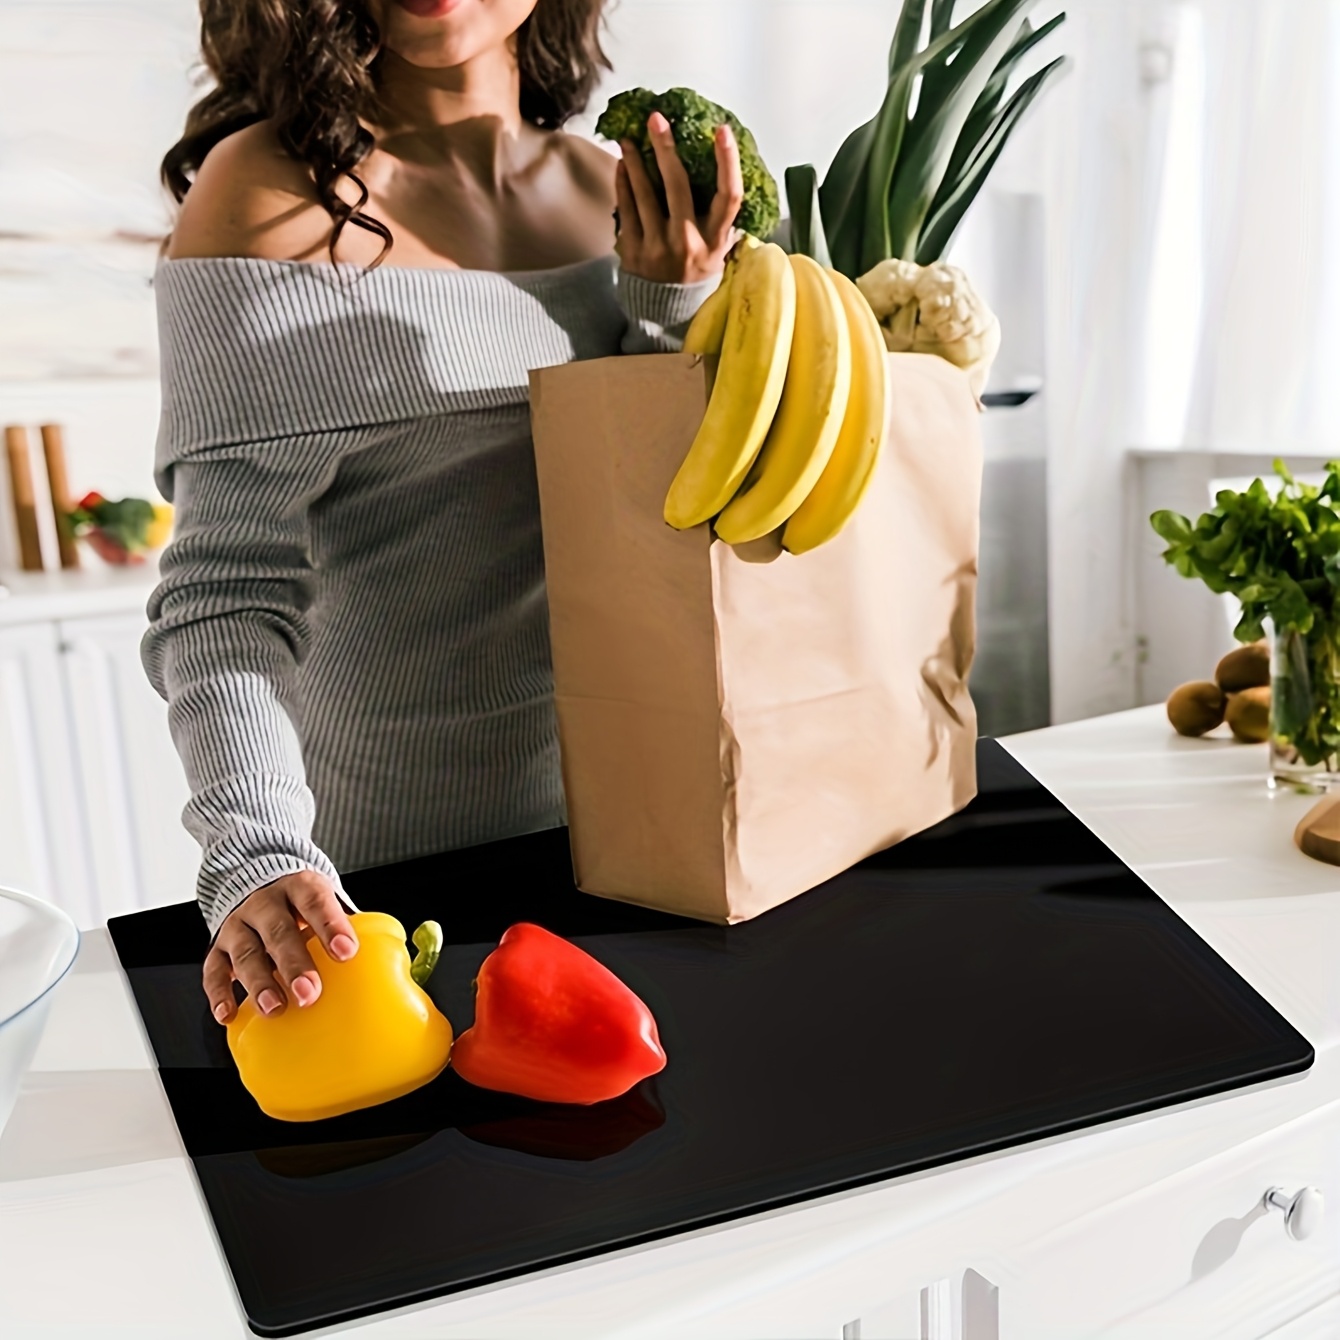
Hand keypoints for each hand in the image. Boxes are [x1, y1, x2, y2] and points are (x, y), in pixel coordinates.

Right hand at [203, 870, 357, 1024]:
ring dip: (260, 983)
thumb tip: (387, 957)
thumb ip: (347, 924)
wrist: (257, 880)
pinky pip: (214, 970)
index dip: (330, 925)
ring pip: (246, 953)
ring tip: (275, 1008)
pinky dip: (220, 993)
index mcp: (299, 887)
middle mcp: (265, 903)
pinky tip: (229, 1014)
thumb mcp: (325, 901)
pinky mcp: (218, 946)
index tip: (346, 951)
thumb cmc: (302, 902)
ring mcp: (239, 925)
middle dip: (294, 964)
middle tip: (309, 992)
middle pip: (279, 931)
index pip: (315, 901)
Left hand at [615, 112, 743, 284]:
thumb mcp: (720, 251)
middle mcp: (688, 242)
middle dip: (666, 148)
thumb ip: (725, 220)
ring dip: (636, 160)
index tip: (722, 130)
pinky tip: (624, 164)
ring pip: (645, 193)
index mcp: (715, 240)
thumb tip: (734, 173)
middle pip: (678, 186)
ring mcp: (658, 247)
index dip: (727, 161)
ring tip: (630, 137)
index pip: (729, 197)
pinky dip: (624, 182)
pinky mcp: (633, 250)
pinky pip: (626, 207)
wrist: (665, 311)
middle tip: (656, 119)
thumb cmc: (696, 271)